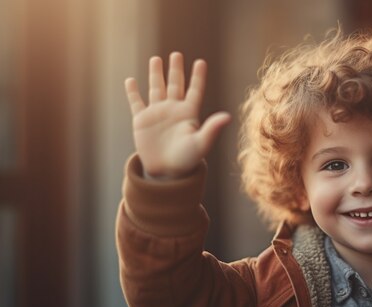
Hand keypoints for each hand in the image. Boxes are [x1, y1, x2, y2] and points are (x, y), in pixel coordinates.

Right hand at [125, 52, 230, 179]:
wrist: (167, 173)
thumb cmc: (187, 160)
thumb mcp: (201, 143)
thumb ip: (212, 128)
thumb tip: (228, 116)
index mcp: (189, 114)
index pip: (195, 90)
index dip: (198, 77)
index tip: (201, 62)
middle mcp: (173, 111)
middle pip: (175, 85)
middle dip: (176, 70)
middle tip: (177, 54)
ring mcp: (157, 114)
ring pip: (156, 89)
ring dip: (156, 74)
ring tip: (156, 59)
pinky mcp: (142, 121)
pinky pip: (136, 102)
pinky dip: (133, 92)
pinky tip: (131, 80)